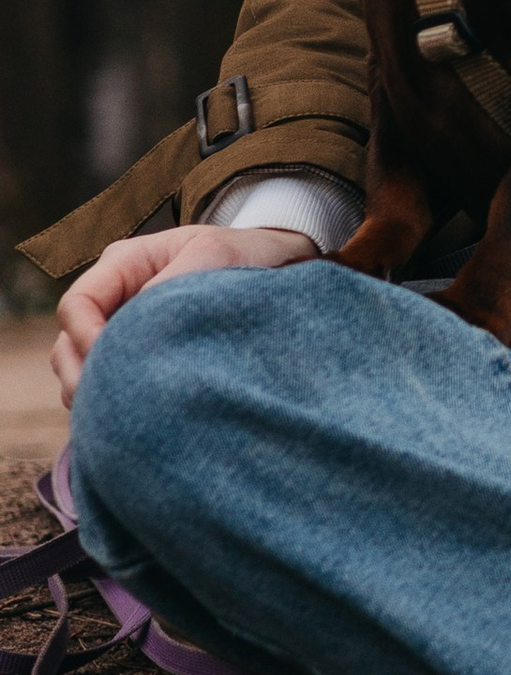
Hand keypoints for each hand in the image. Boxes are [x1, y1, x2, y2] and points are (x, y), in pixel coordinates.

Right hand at [51, 224, 319, 412]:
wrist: (277, 265)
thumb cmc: (245, 254)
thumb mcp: (216, 255)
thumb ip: (175, 286)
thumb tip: (137, 332)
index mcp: (123, 264)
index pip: (77, 304)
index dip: (86, 339)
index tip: (116, 367)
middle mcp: (114, 297)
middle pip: (69, 344)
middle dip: (83, 377)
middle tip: (110, 410)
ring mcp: (122, 327)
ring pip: (82, 368)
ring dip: (98, 394)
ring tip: (126, 419)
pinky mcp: (140, 357)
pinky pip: (110, 384)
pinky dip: (116, 403)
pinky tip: (140, 420)